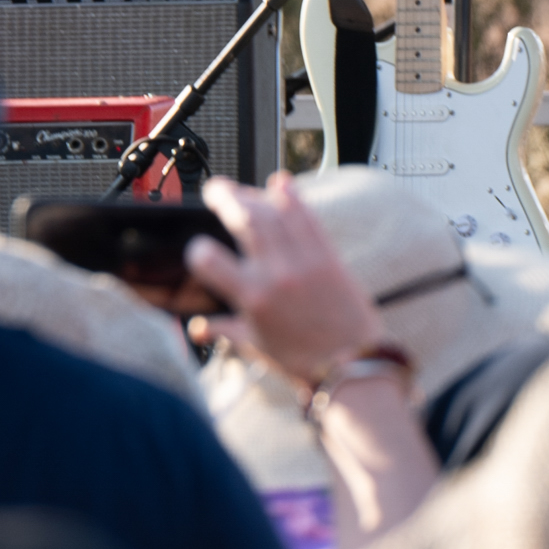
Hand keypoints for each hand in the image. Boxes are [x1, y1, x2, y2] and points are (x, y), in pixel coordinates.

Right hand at [183, 173, 384, 387]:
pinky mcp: (329, 255)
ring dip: (255, 194)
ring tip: (242, 189)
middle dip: (227, 198)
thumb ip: (223, 330)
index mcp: (253, 298)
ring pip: (276, 211)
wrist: (351, 364)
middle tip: (216, 190)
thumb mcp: (255, 347)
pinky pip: (308, 217)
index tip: (198, 247)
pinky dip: (294, 197)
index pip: (211, 260)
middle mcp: (277, 273)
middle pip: (246, 220)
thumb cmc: (303, 360)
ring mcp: (305, 260)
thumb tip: (197, 327)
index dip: (197, 251)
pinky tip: (282, 184)